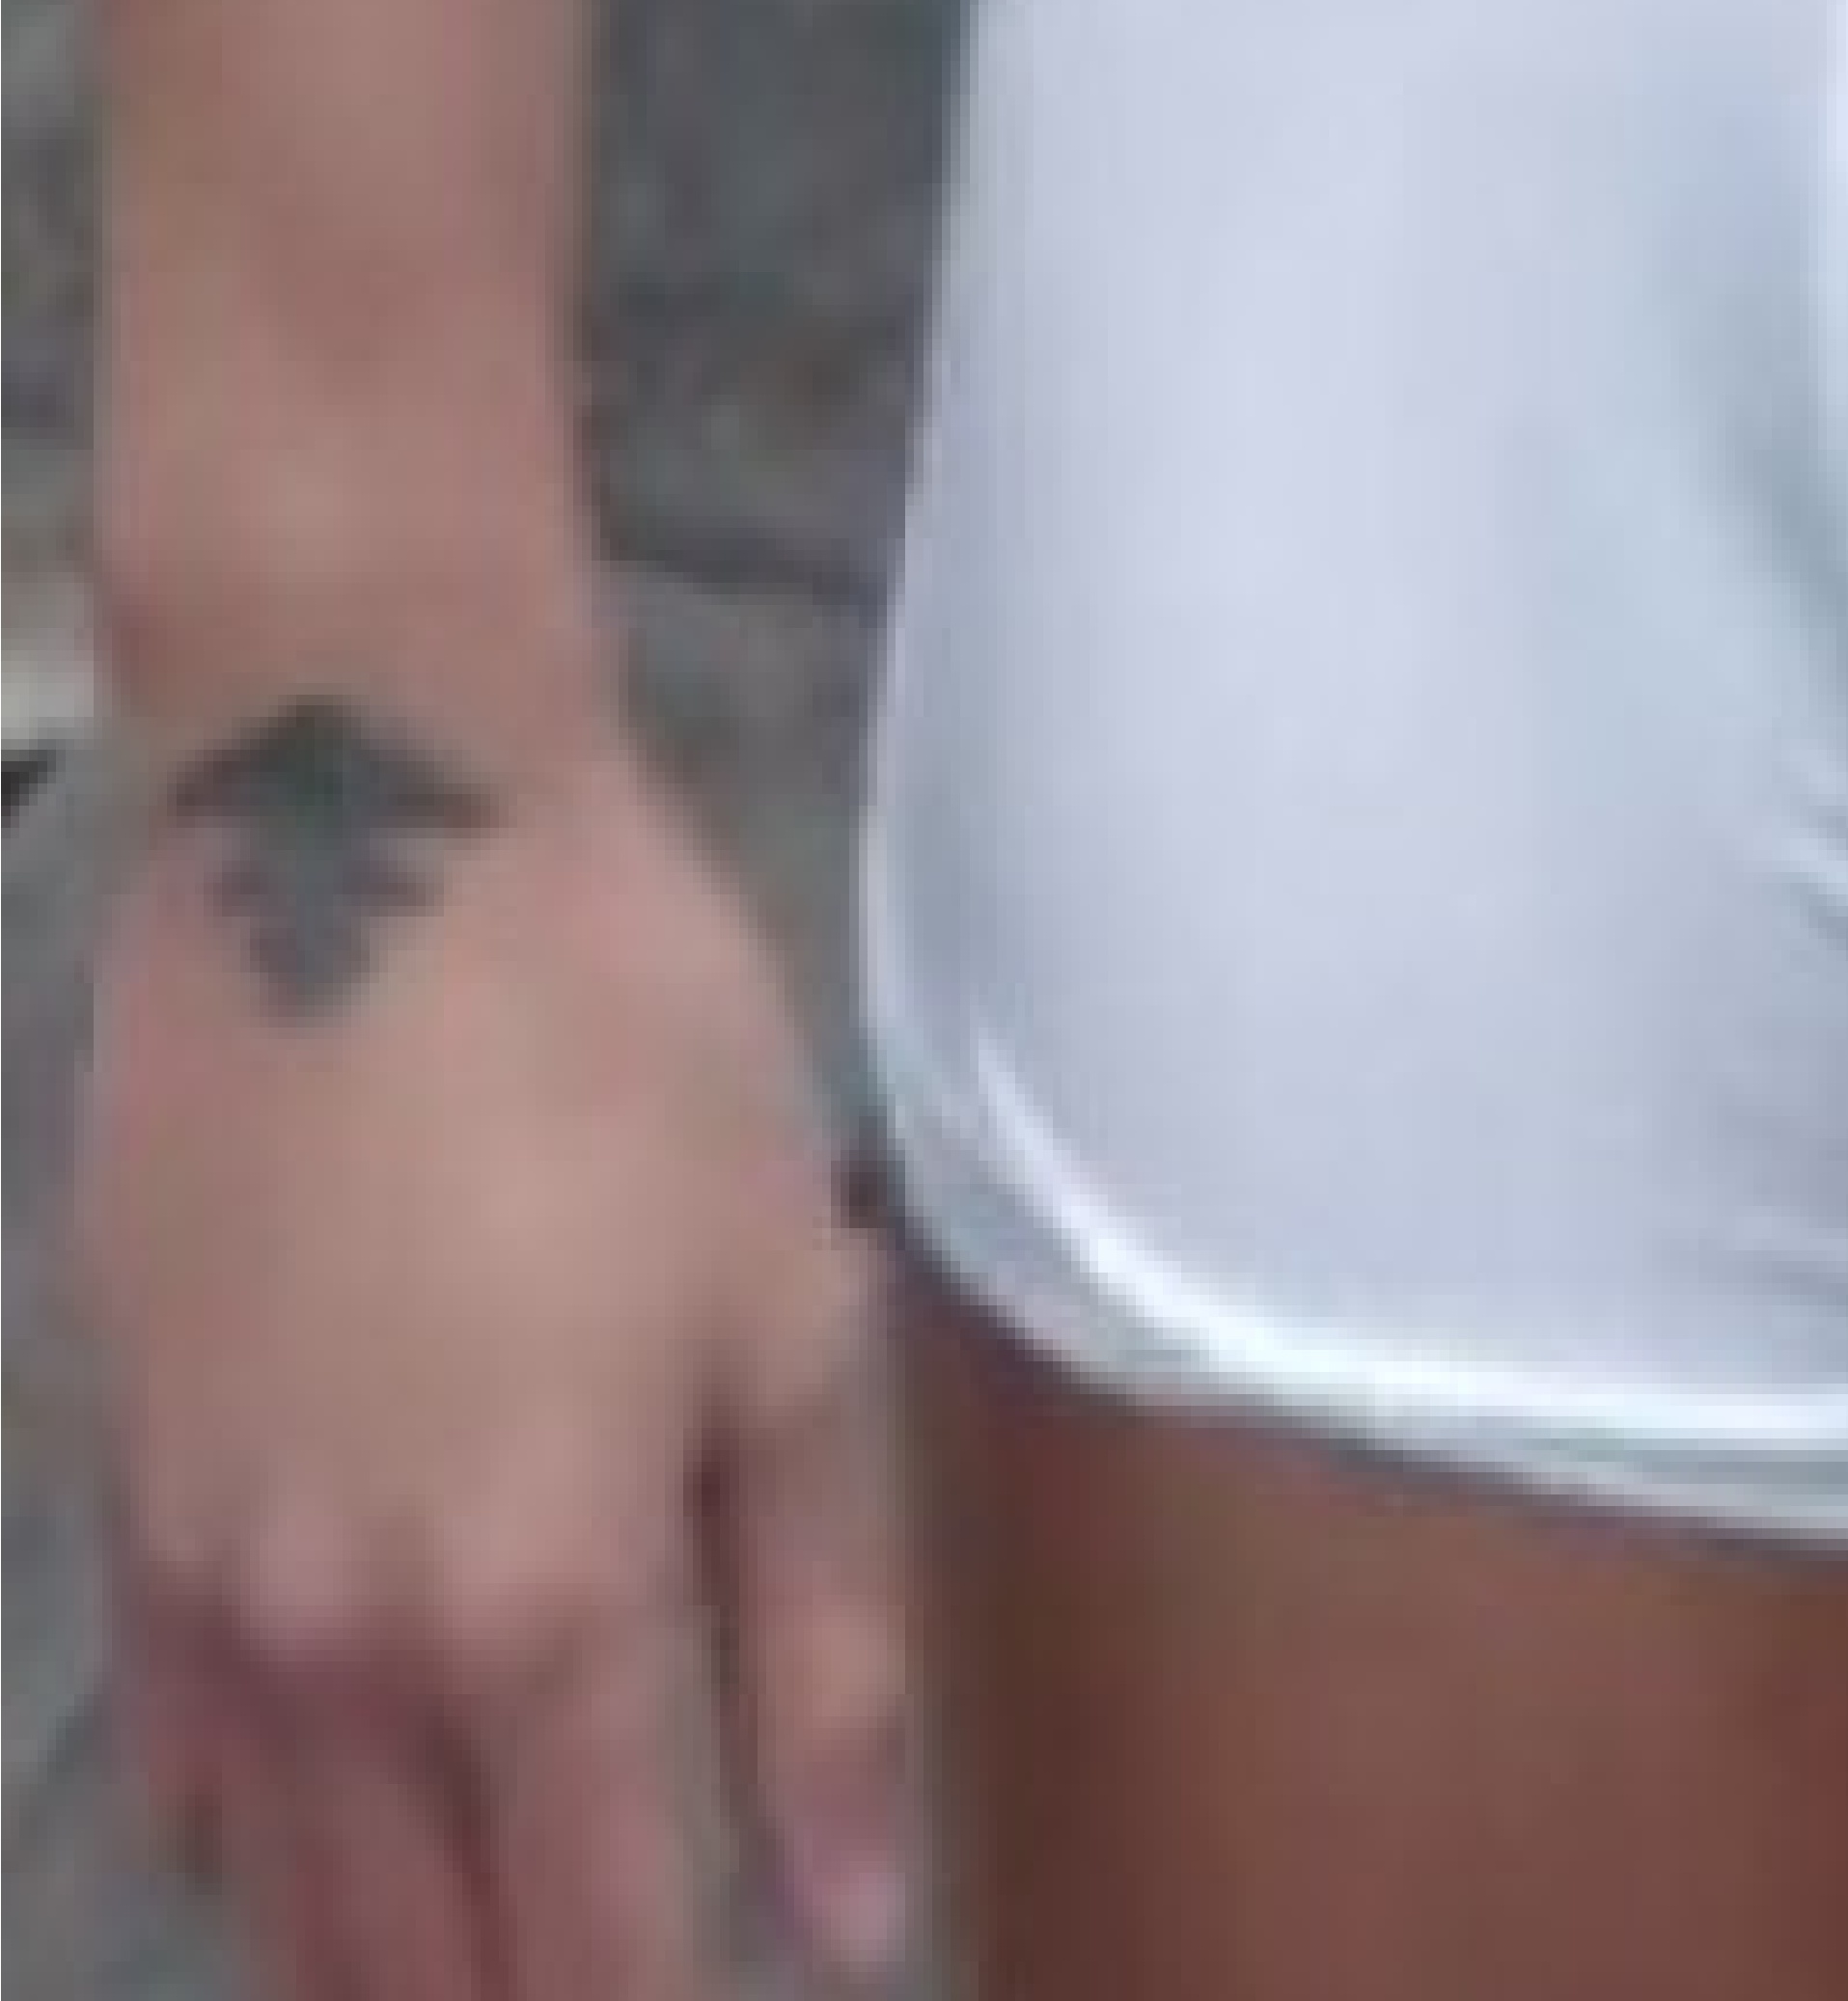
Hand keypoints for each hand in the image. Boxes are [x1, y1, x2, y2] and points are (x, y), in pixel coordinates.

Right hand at [67, 705, 910, 1999]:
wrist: (362, 841)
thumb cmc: (628, 1062)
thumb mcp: (789, 1333)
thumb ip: (821, 1650)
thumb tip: (849, 1918)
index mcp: (536, 1609)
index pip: (594, 1941)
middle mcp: (338, 1642)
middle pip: (413, 1956)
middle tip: (608, 2000)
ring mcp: (201, 1577)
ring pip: (278, 1887)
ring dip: (381, 1964)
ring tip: (490, 1968)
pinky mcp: (120, 1489)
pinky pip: (176, 1755)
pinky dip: (255, 1847)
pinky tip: (318, 1849)